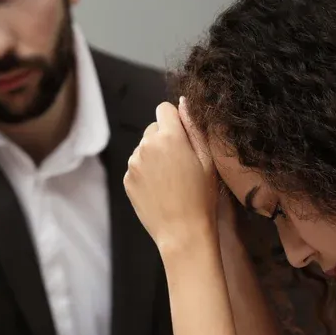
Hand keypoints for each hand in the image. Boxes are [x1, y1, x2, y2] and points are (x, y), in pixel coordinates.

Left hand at [124, 99, 217, 254]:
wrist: (182, 232)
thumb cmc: (201, 197)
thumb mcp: (207, 159)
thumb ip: (194, 127)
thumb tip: (183, 102)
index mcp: (169, 136)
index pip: (164, 109)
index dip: (175, 121)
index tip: (185, 139)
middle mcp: (146, 145)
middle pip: (153, 128)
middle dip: (165, 139)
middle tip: (181, 163)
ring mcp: (133, 163)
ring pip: (144, 148)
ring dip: (155, 156)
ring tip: (171, 179)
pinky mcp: (127, 179)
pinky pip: (137, 166)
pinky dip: (146, 172)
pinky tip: (160, 188)